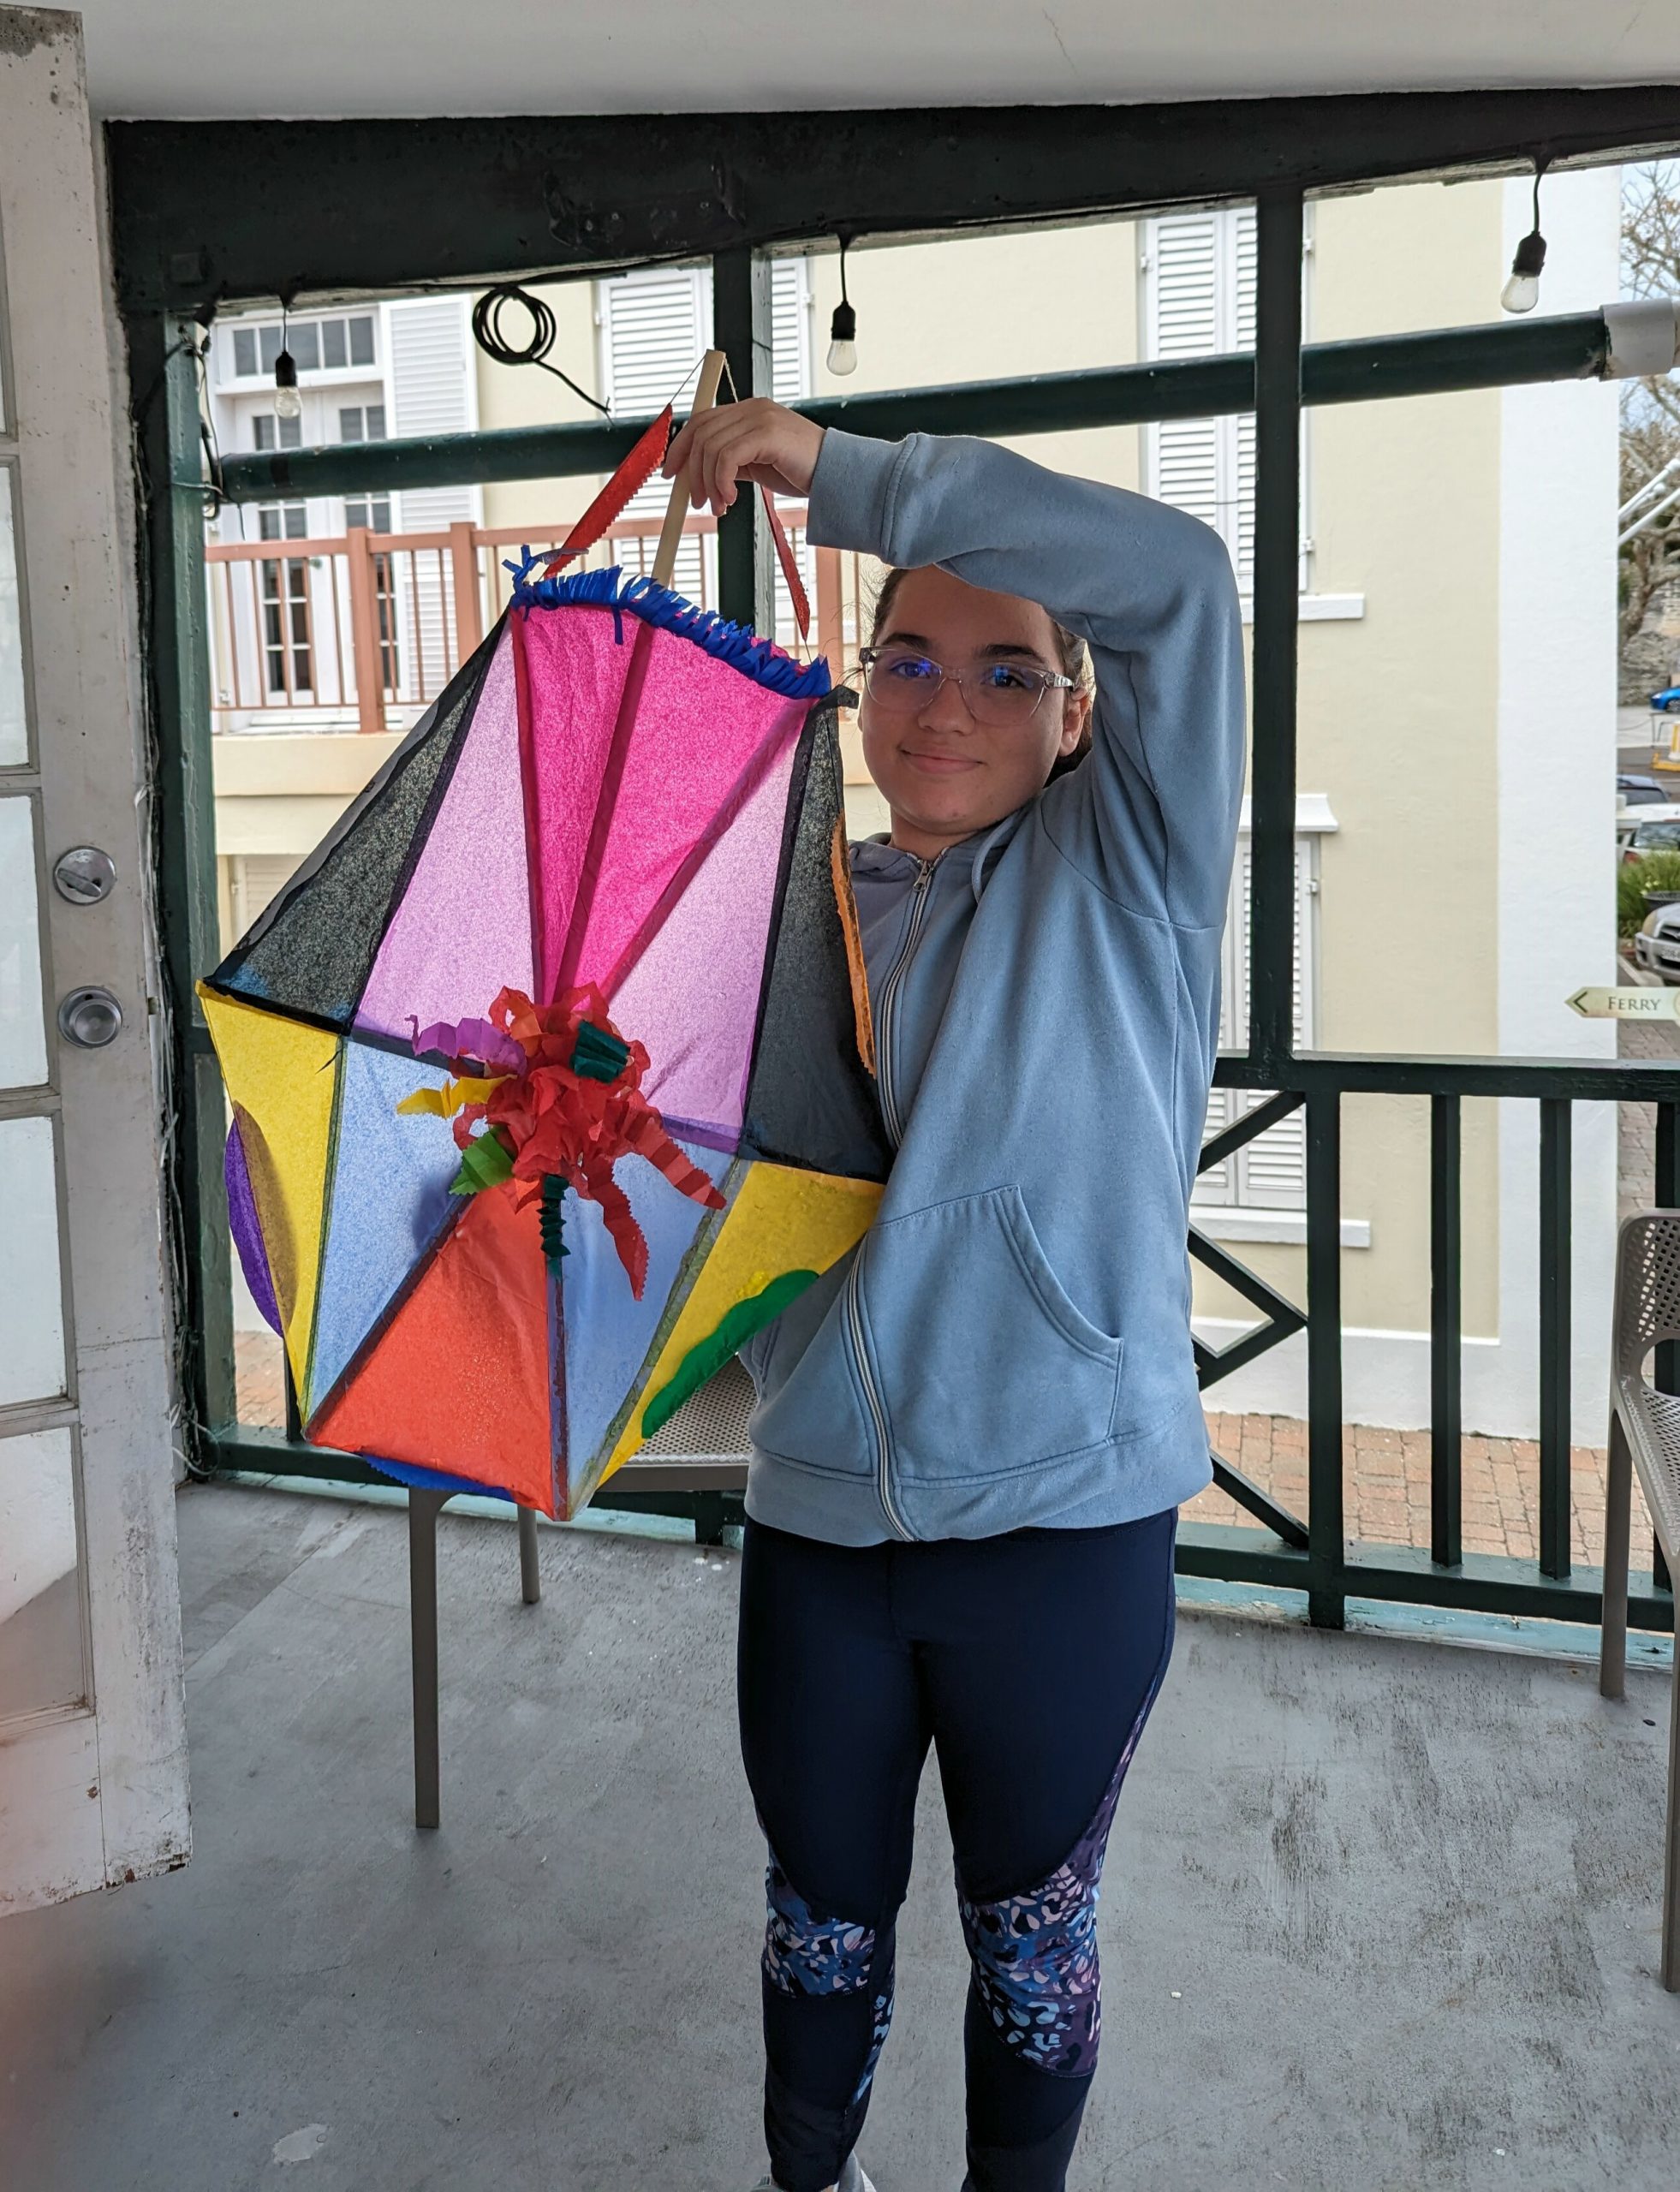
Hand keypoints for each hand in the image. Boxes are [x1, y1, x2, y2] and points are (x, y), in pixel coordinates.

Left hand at [662, 397, 823, 513]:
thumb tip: (701, 476)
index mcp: (747, 412)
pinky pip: (727, 457)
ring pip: (711, 447)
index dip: (680, 448)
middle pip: (701, 433)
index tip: (671, 476)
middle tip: (697, 503)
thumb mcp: (758, 466)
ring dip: (708, 484)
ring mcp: (759, 417)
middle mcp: (751, 408)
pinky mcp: (767, 433)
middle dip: (692, 472)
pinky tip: (732, 499)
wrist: (835, 476)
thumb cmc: (800, 472)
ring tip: (720, 507)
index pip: (701, 421)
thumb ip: (732, 463)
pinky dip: (722, 482)